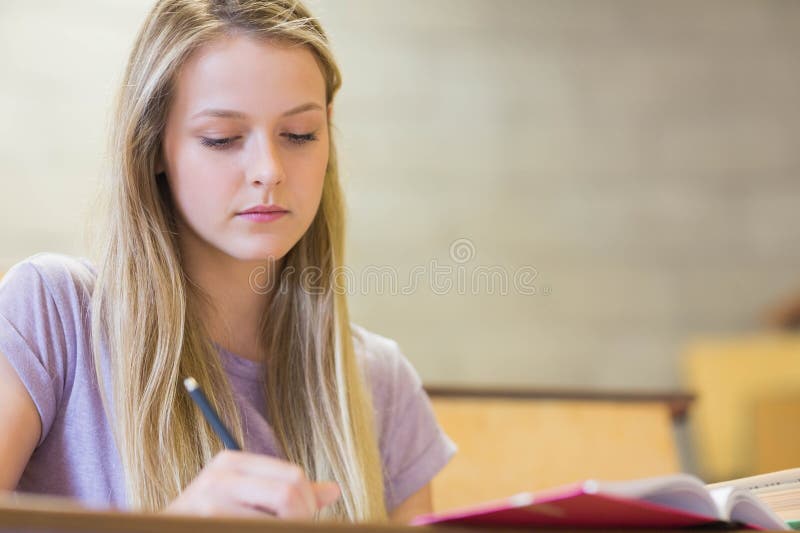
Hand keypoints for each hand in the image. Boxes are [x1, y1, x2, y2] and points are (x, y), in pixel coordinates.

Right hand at [163, 450, 340, 518]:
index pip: (293, 477)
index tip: (304, 521)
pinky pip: (257, 530)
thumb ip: (285, 494)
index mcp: (232, 462)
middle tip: (296, 530)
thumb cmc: (210, 522)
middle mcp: (220, 475)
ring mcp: (210, 503)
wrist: (162, 531)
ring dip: (287, 530)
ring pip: (277, 521)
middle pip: (289, 495)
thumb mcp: (245, 501)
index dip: (308, 504)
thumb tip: (334, 491)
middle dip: (301, 520)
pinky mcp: (208, 523)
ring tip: (271, 530)